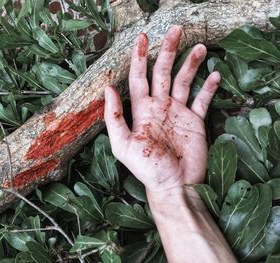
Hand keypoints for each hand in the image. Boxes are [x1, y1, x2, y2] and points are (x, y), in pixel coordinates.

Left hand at [104, 25, 220, 193]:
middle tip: (175, 30)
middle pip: (163, 72)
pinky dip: (209, 88)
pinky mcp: (194, 121)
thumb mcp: (122, 144)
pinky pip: (202, 100)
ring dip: (191, 64)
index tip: (143, 38)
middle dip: (168, 51)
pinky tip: (214, 75)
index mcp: (142, 110)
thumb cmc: (146, 169)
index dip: (139, 57)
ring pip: (184, 81)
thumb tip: (108, 89)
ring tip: (199, 48)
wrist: (173, 186)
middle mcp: (159, 107)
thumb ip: (114, 117)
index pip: (139, 77)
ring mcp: (177, 113)